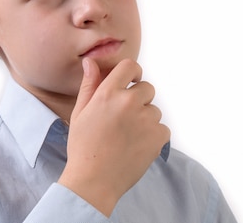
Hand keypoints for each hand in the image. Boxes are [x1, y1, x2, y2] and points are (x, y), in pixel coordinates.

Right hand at [57, 58, 170, 216]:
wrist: (94, 181)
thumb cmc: (83, 147)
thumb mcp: (80, 113)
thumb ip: (89, 85)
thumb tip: (90, 62)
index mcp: (108, 93)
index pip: (130, 66)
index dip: (132, 73)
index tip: (130, 82)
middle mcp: (128, 102)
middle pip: (147, 88)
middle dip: (139, 98)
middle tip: (125, 118)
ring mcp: (145, 119)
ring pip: (154, 110)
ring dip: (145, 119)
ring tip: (128, 136)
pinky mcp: (158, 136)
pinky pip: (162, 128)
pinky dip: (154, 135)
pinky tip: (137, 145)